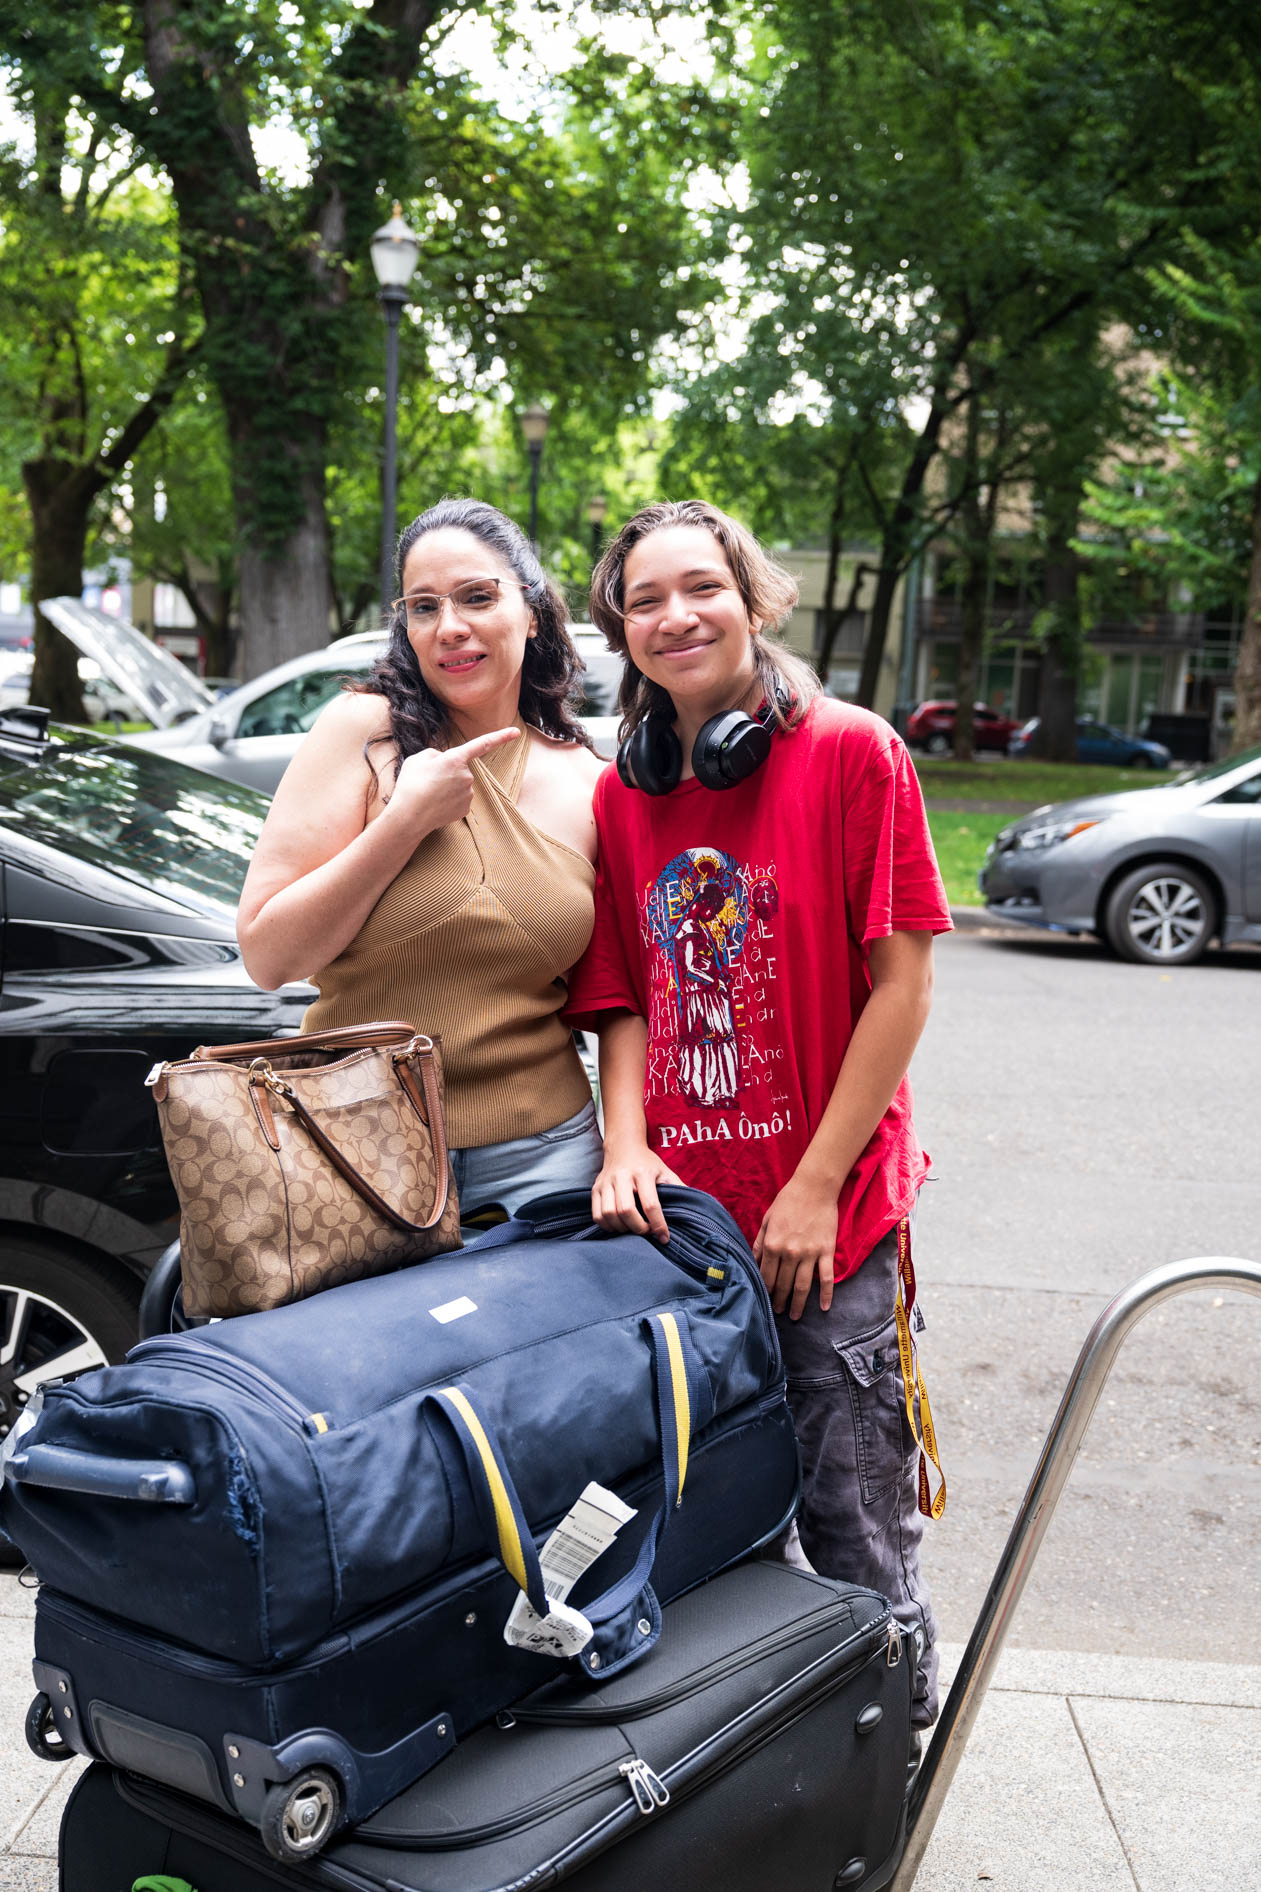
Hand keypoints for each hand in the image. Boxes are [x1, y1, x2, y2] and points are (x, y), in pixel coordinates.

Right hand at [385, 728, 519, 832]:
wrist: (409, 817)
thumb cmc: (410, 785)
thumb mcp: (417, 759)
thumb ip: (435, 755)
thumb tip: (443, 760)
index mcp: (455, 759)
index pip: (482, 744)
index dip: (501, 736)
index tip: (516, 731)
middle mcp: (467, 776)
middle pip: (459, 768)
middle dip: (447, 771)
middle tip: (427, 780)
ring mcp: (468, 793)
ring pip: (459, 784)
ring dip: (447, 786)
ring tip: (428, 793)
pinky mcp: (466, 809)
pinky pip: (459, 798)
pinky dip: (448, 800)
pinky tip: (436, 804)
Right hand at [592, 1143, 682, 1241]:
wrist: (623, 1147)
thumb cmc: (648, 1163)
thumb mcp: (666, 1172)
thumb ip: (678, 1189)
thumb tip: (695, 1208)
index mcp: (643, 1172)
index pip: (650, 1204)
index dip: (658, 1224)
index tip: (664, 1237)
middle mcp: (622, 1176)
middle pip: (626, 1210)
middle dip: (638, 1228)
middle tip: (647, 1232)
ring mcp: (605, 1182)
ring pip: (608, 1213)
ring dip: (622, 1228)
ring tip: (632, 1230)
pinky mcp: (595, 1189)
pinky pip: (597, 1214)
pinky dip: (607, 1226)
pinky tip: (619, 1226)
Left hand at [753, 1172, 839, 1320]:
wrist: (814, 1187)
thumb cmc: (788, 1201)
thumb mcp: (767, 1219)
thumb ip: (759, 1242)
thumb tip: (753, 1262)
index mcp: (772, 1244)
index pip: (766, 1276)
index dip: (765, 1290)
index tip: (764, 1300)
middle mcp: (789, 1252)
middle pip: (783, 1284)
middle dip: (779, 1301)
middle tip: (778, 1313)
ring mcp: (809, 1254)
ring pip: (802, 1286)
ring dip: (797, 1304)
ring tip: (794, 1316)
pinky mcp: (826, 1251)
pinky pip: (827, 1277)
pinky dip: (826, 1294)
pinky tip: (823, 1307)